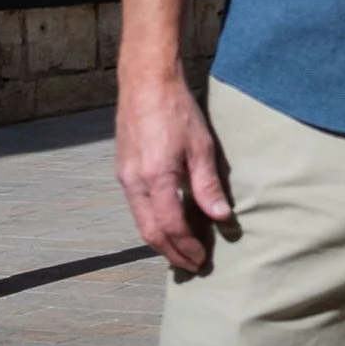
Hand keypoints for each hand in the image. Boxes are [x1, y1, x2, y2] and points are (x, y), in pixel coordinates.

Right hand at [116, 67, 232, 272]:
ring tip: (181, 250)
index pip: (170, 227)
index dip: (186, 247)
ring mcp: (125, 177)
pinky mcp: (123, 170)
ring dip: (160, 241)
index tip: (202, 260)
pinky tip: (167, 222)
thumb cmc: (176, 109)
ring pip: (141, 222)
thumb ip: (207, 185)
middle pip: (150, 232)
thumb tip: (221, 217)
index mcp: (155, 178)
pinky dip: (152, 222)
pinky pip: (136, 207)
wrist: (146, 80)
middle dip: (171, 253)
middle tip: (192, 265)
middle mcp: (134, 183)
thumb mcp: (200, 146)